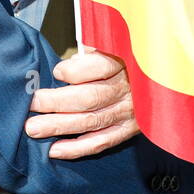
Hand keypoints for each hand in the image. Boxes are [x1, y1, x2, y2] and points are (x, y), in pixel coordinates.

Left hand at [24, 51, 139, 158]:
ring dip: (59, 126)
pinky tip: (54, 150)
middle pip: (89, 98)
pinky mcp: (128, 130)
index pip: (99, 67)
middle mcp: (128, 89)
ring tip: (33, 129)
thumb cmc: (126, 57)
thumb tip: (69, 64)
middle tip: (32, 103)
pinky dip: (77, 148)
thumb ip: (93, 50)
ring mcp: (129, 112)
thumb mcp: (115, 44)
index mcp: (125, 62)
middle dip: (56, 102)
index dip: (74, 72)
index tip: (56, 71)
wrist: (161, 79)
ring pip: (91, 122)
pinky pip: (101, 142)